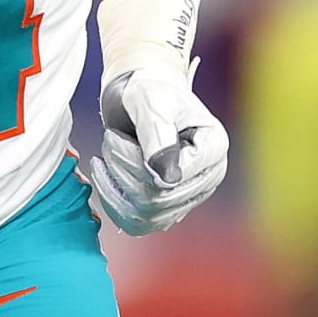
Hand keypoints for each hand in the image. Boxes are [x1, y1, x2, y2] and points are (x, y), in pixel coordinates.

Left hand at [88, 64, 227, 235]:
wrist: (139, 98)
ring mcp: (188, 196)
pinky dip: (113, 203)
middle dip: (123, 169)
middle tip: (109, 140)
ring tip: (108, 154)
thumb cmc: (147, 92)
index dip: (138, 163)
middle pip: (159, 199)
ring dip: (116, 185)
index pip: (176, 177)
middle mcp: (207, 177)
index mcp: (213, 147)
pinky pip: (137, 224)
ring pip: (147, 215)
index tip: (115, 137)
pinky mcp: (166, 208)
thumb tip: (166, 178)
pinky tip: (104, 177)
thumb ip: (157, 133)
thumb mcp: (150, 101)